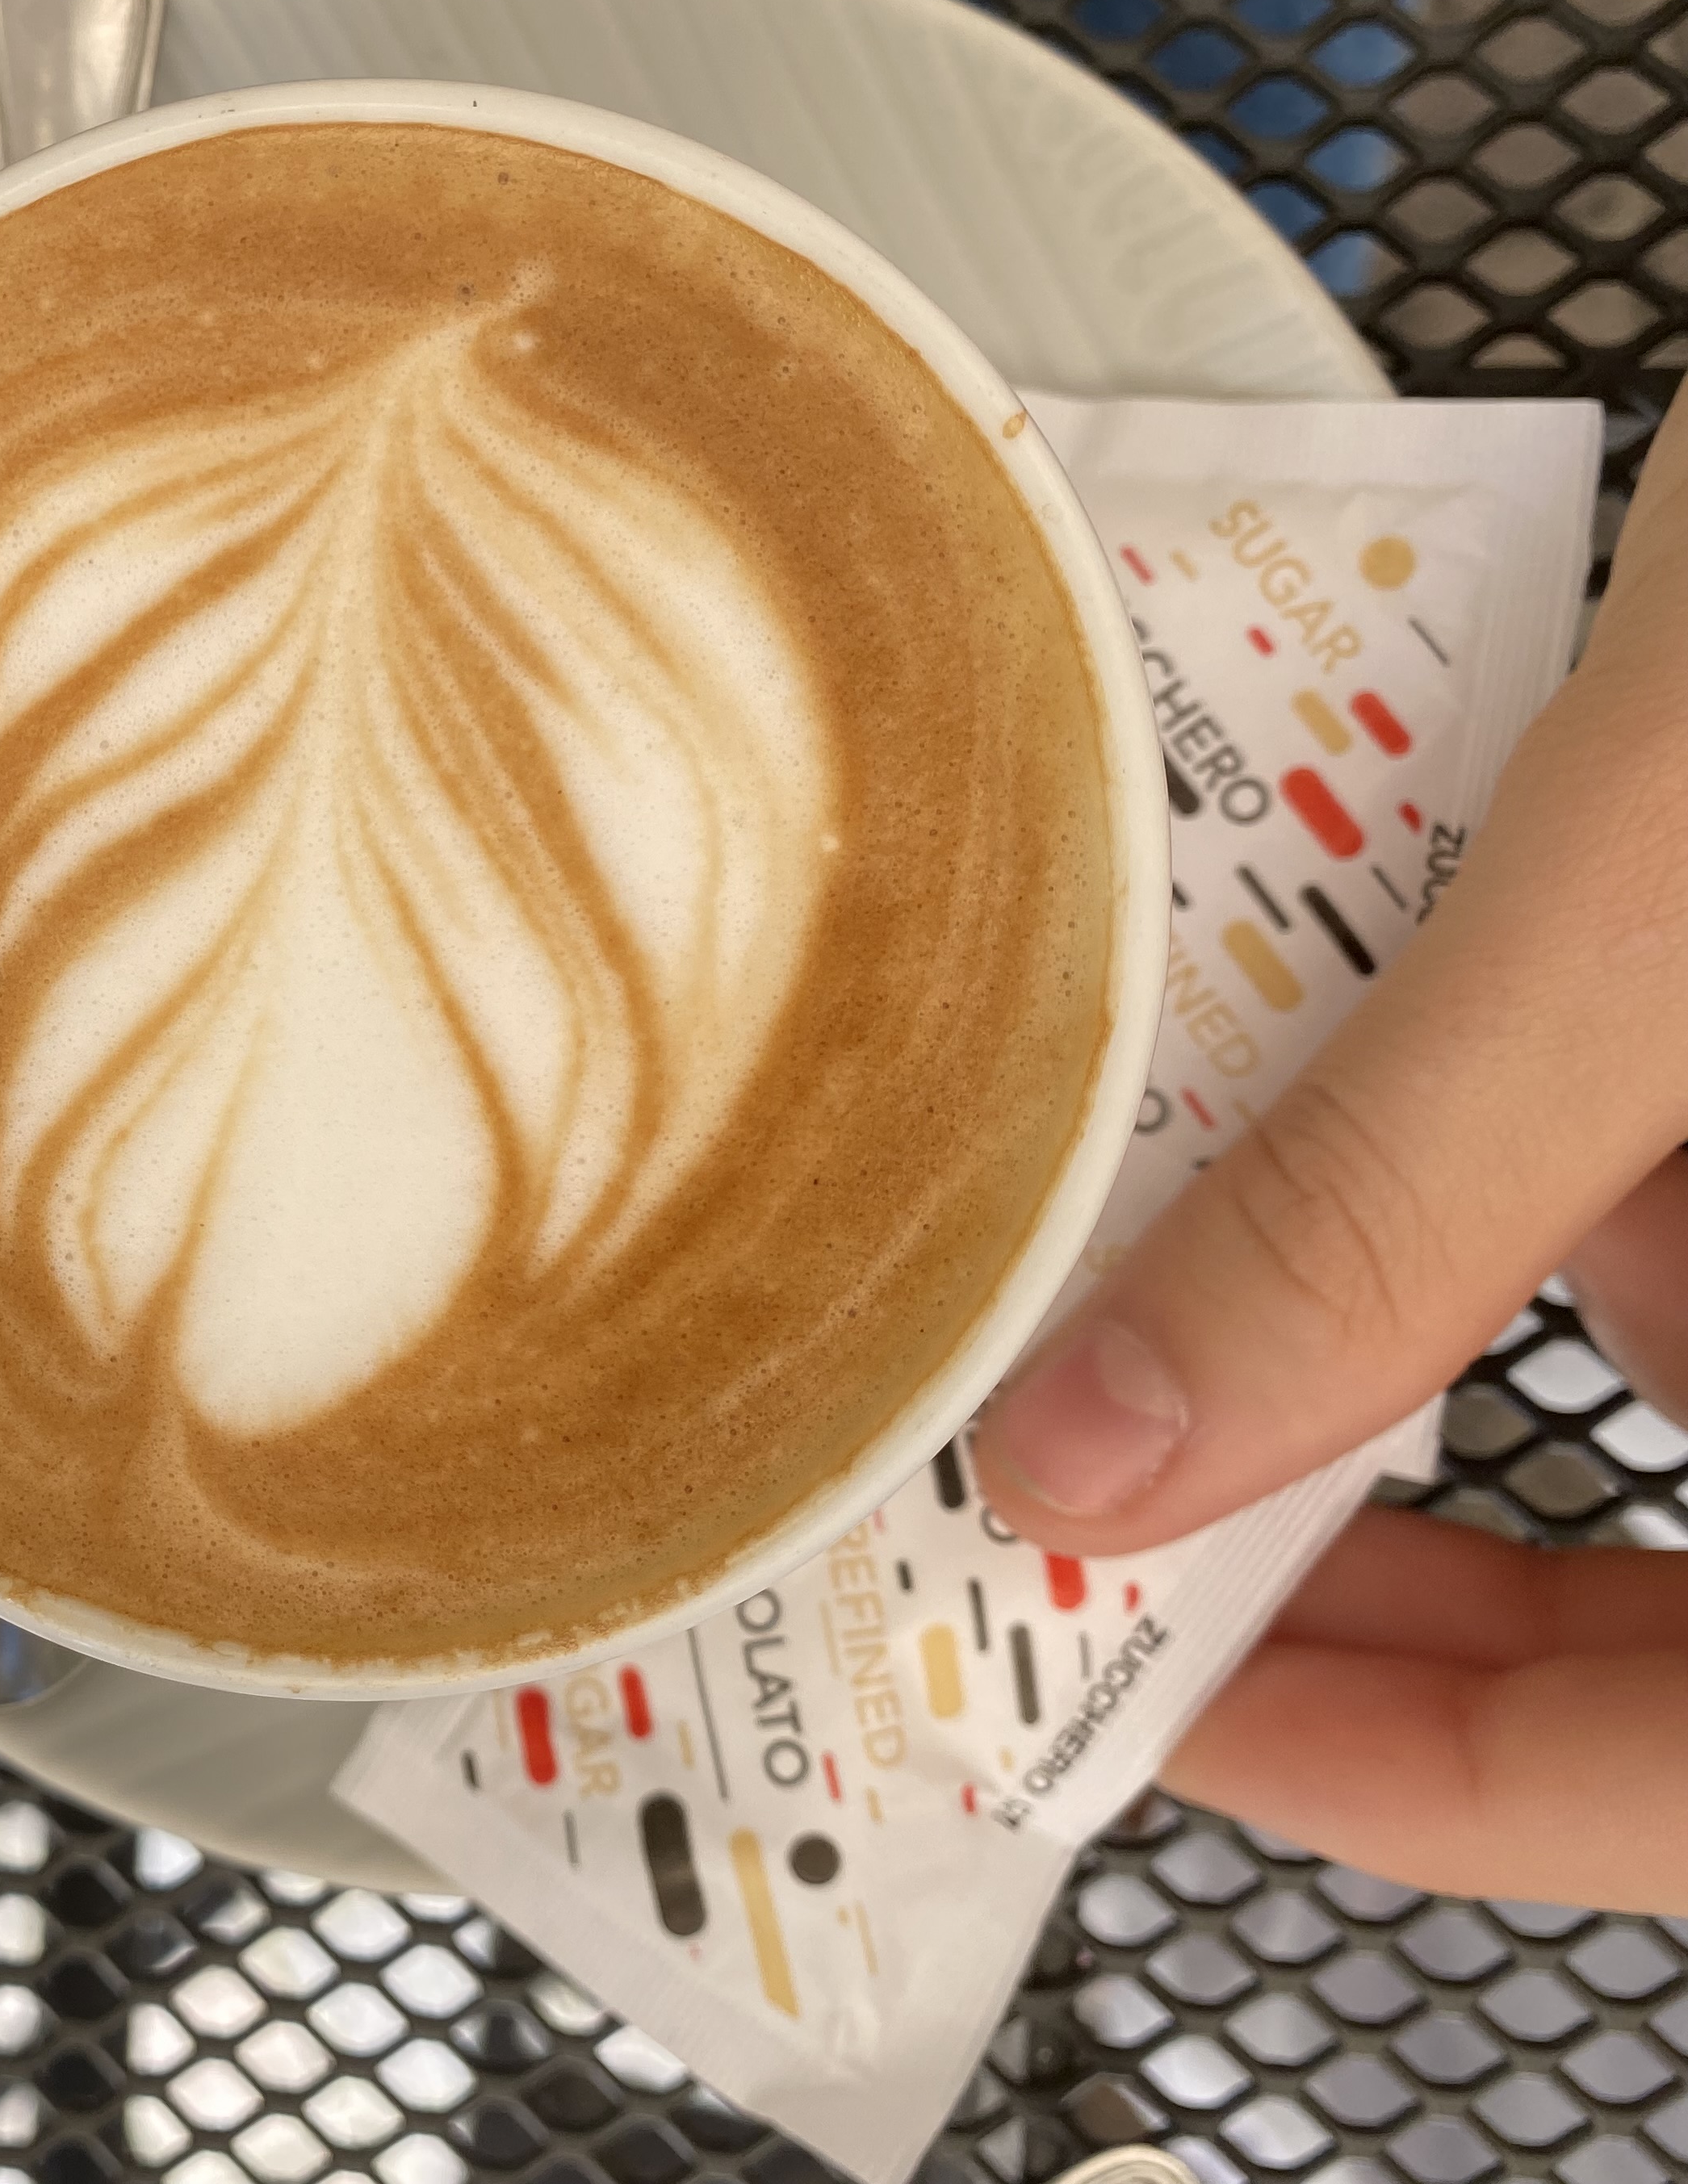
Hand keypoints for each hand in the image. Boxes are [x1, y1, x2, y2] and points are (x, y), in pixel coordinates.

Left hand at [970, 396, 1687, 1913]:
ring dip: (1388, 1330)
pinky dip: (1494, 1158)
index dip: (1421, 1799)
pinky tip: (1312, 1063)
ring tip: (1119, 1270)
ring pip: (1643, 1353)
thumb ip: (1397, 1204)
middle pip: (1663, 1604)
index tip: (1134, 1709)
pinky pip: (1658, 1171)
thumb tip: (1099, 1458)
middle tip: (1072, 1500)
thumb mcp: (1659, 902)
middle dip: (1369, 1565)